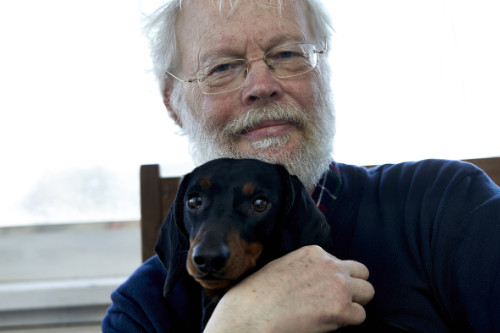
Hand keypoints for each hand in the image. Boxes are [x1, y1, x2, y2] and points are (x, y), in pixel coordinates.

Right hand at [203, 245, 373, 332]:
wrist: (251, 315)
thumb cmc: (258, 295)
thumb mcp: (283, 266)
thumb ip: (306, 268)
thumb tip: (316, 280)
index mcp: (314, 252)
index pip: (339, 262)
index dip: (334, 279)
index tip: (323, 290)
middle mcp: (330, 265)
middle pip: (362, 273)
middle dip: (354, 287)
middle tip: (338, 301)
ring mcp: (338, 286)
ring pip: (367, 292)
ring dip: (355, 303)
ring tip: (335, 313)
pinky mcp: (341, 309)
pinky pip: (360, 316)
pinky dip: (348, 322)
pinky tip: (328, 323)